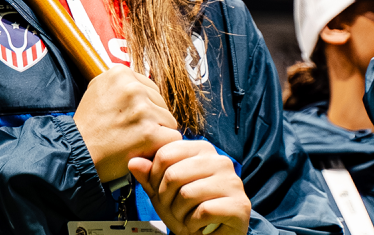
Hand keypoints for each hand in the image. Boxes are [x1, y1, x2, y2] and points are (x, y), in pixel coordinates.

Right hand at [73, 67, 181, 181]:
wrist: (78, 152)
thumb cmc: (88, 126)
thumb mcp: (98, 90)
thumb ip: (120, 85)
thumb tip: (143, 85)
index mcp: (120, 73)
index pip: (151, 88)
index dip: (143, 106)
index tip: (127, 117)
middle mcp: (132, 87)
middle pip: (162, 104)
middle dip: (151, 119)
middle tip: (128, 130)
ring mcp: (142, 109)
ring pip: (169, 121)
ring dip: (157, 133)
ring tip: (133, 140)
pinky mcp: (150, 132)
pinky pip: (173, 138)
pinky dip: (161, 147)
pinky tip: (142, 149)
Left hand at [129, 140, 249, 234]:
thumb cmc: (188, 209)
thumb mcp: (161, 191)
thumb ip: (148, 175)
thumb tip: (133, 162)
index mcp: (202, 149)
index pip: (165, 154)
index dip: (154, 177)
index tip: (159, 191)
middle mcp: (220, 161)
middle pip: (173, 174)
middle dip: (165, 198)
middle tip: (172, 208)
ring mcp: (233, 182)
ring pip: (187, 193)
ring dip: (179, 212)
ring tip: (185, 216)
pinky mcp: (240, 205)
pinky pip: (204, 211)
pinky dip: (193, 223)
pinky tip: (197, 224)